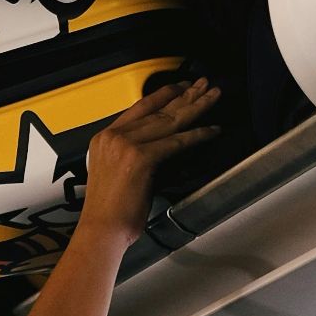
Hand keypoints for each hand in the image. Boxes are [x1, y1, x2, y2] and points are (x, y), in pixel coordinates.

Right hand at [77, 80, 220, 247]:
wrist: (101, 230)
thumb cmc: (110, 211)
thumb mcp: (116, 173)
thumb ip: (135, 154)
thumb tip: (165, 146)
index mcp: (104, 138)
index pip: (139, 108)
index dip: (164, 95)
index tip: (181, 87)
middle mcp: (113, 136)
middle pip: (157, 109)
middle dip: (185, 95)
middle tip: (204, 85)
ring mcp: (125, 145)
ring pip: (169, 120)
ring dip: (196, 107)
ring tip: (213, 96)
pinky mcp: (140, 158)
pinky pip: (176, 141)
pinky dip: (197, 135)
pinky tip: (211, 130)